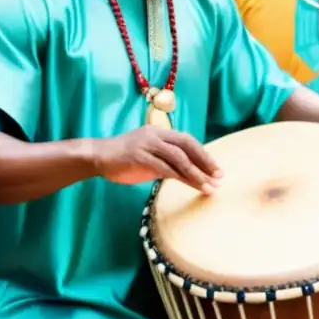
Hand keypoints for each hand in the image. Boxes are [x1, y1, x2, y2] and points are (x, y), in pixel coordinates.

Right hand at [97, 126, 223, 194]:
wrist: (98, 156)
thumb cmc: (124, 158)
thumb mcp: (148, 154)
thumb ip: (165, 159)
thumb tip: (186, 171)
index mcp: (159, 132)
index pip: (187, 140)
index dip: (204, 154)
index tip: (216, 169)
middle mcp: (156, 135)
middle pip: (187, 145)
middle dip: (205, 161)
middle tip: (219, 176)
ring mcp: (148, 145)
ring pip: (179, 158)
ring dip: (196, 174)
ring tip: (209, 187)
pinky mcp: (140, 157)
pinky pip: (165, 168)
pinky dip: (180, 177)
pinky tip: (191, 185)